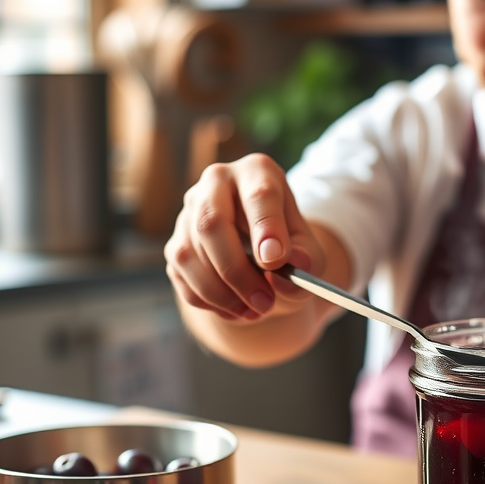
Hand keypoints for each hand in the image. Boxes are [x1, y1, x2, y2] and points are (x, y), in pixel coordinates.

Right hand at [164, 155, 324, 321]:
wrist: (263, 255)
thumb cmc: (288, 245)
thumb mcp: (309, 250)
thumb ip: (306, 260)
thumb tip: (286, 272)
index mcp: (257, 172)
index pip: (259, 194)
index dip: (266, 227)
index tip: (275, 260)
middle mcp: (216, 183)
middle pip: (211, 222)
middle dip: (237, 270)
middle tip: (265, 302)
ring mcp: (189, 212)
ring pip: (190, 255)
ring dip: (223, 293)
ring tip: (256, 311)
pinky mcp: (175, 244)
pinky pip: (182, 277)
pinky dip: (209, 301)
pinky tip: (236, 309)